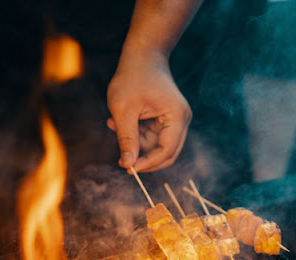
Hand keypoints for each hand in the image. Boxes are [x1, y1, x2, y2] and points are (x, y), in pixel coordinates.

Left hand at [107, 50, 191, 172]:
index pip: (166, 151)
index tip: (127, 168)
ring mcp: (175, 120)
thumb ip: (127, 139)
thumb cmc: (133, 77)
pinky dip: (135, 134)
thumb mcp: (124, 110)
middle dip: (143, 158)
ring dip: (134, 142)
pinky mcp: (166, 119)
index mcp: (177, 117)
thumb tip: (128, 165)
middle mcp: (181, 120)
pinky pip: (152, 136)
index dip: (147, 163)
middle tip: (122, 160)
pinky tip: (119, 120)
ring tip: (114, 124)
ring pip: (157, 146)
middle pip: (167, 153)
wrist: (142, 55)